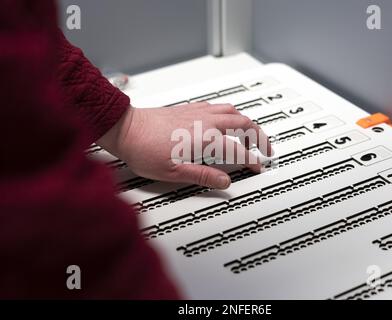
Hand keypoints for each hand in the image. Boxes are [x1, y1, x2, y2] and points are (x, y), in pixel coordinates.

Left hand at [97, 102, 272, 188]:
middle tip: (265, 149)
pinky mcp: (190, 108)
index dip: (252, 160)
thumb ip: (203, 176)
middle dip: (260, 137)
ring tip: (252, 134)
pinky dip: (230, 113)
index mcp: (206, 139)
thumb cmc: (144, 149)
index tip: (257, 166)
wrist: (126, 129)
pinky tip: (226, 118)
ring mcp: (199, 112)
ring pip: (233, 112)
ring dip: (248, 122)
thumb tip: (225, 181)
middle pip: (244, 124)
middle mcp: (206, 122)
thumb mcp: (174, 172)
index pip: (238, 150)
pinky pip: (218, 106)